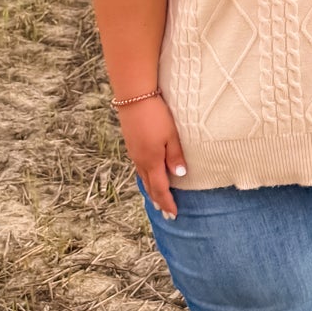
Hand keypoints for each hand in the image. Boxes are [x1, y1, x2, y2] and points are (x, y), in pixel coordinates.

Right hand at [117, 94, 187, 218]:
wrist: (134, 96)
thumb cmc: (156, 114)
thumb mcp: (171, 135)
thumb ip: (175, 156)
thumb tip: (180, 176)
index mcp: (151, 161)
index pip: (160, 188)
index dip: (167, 202)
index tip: (174, 214)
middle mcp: (140, 160)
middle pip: (149, 186)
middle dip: (158, 200)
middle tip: (166, 213)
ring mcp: (134, 152)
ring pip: (142, 177)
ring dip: (150, 190)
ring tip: (156, 199)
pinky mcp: (131, 144)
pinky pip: (139, 167)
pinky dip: (145, 177)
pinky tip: (148, 175)